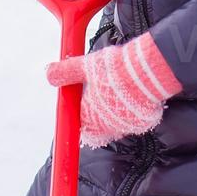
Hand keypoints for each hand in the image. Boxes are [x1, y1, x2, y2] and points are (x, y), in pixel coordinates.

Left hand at [45, 33, 182, 147]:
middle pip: (98, 128)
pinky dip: (132, 112)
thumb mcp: (86, 66)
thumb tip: (49, 73)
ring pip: (116, 125)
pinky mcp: (143, 124)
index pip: (80, 126)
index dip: (81, 116)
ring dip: (115, 114)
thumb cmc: (115, 69)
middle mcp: (106, 127)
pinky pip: (134, 121)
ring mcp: (126, 127)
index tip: (84, 105)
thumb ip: (67, 72)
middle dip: (98, 116)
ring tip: (119, 92)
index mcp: (89, 116)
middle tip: (102, 97)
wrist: (147, 72)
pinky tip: (135, 95)